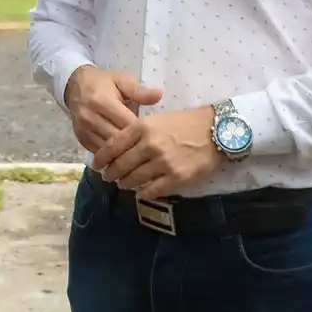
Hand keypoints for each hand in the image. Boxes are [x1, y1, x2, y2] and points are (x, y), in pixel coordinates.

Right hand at [64, 65, 162, 151]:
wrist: (76, 85)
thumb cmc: (103, 82)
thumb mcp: (121, 80)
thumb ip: (139, 91)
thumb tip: (160, 95)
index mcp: (102, 101)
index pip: (126, 123)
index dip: (142, 131)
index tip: (156, 136)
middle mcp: (90, 117)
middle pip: (117, 139)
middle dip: (134, 145)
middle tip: (151, 150)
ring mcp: (84, 130)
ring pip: (107, 150)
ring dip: (123, 154)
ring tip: (140, 157)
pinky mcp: (80, 138)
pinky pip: (99, 152)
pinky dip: (112, 156)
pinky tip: (124, 157)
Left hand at [92, 106, 221, 199]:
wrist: (215, 130)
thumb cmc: (184, 122)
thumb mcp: (156, 119)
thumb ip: (136, 132)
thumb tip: (117, 148)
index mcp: (142, 127)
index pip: (113, 145)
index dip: (102, 158)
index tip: (96, 165)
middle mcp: (149, 145)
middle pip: (121, 165)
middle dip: (111, 174)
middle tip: (108, 177)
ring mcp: (162, 162)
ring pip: (134, 179)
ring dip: (126, 184)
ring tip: (124, 184)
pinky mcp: (176, 177)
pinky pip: (152, 190)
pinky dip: (144, 193)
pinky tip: (141, 192)